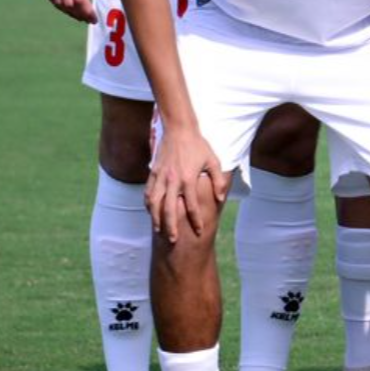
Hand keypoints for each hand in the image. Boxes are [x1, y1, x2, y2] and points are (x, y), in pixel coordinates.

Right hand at [146, 124, 226, 242]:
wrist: (179, 130)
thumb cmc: (199, 146)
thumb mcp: (213, 160)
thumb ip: (218, 180)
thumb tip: (220, 198)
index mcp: (189, 179)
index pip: (192, 205)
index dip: (196, 220)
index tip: (199, 231)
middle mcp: (173, 180)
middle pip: (170, 209)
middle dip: (171, 226)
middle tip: (173, 240)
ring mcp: (161, 177)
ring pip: (155, 203)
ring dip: (156, 218)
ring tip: (158, 230)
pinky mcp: (153, 173)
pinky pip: (148, 192)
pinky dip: (148, 204)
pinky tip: (151, 212)